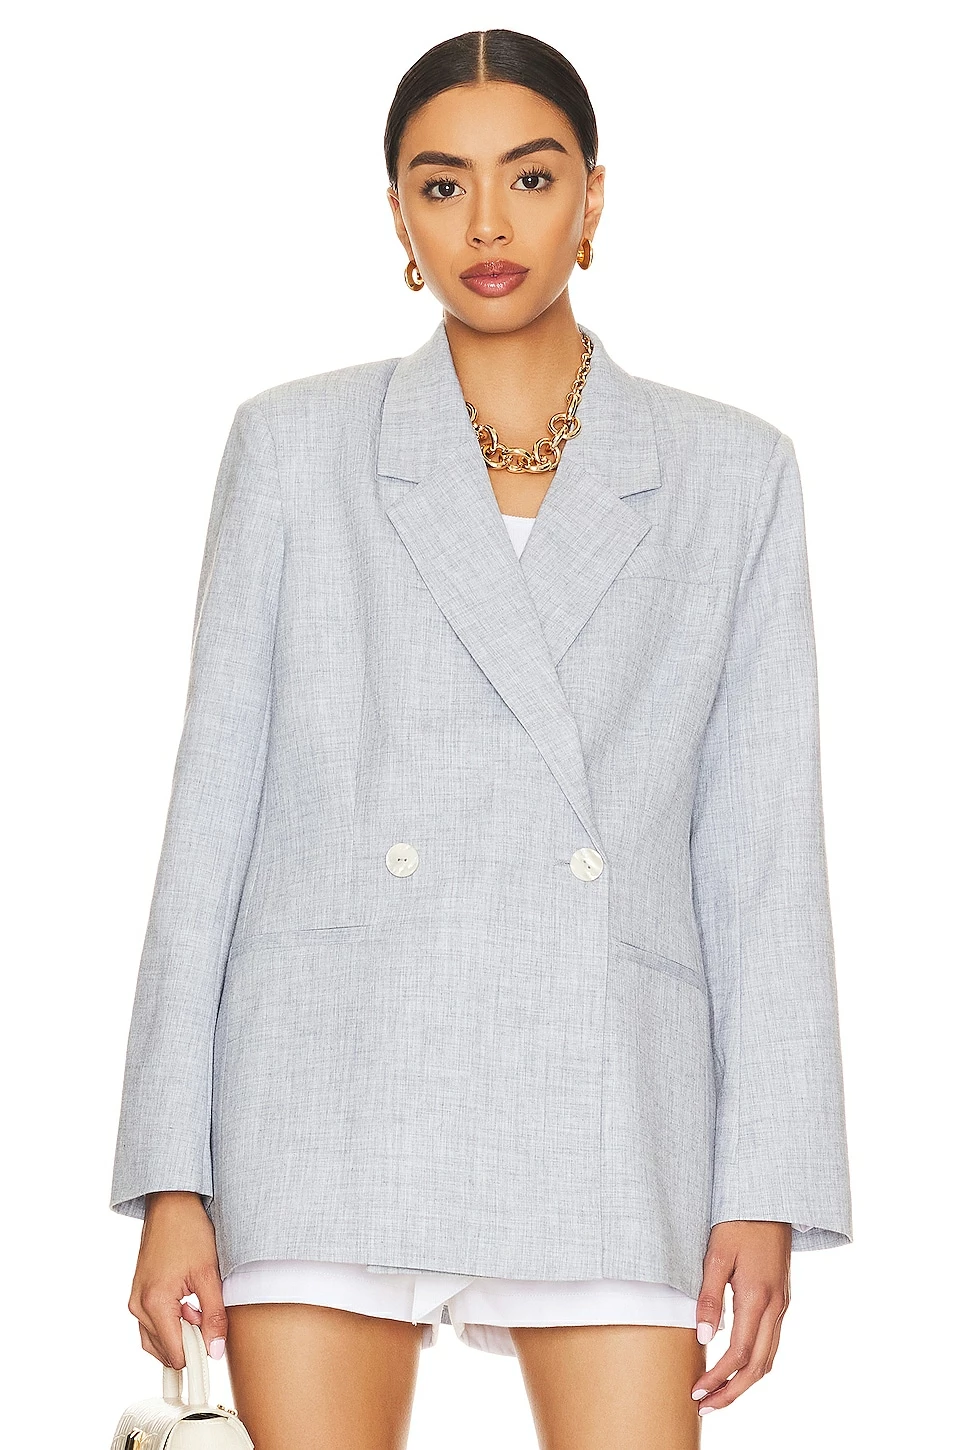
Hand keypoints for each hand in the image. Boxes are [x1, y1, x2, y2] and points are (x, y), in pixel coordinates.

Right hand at [127, 1191, 227, 1368]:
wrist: (171, 1204)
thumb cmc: (189, 1232)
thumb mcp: (209, 1275)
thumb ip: (214, 1316)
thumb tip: (215, 1350)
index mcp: (154, 1303)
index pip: (175, 1354)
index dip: (197, 1356)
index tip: (213, 1350)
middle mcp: (138, 1306)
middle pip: (164, 1351)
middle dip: (188, 1342)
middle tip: (208, 1320)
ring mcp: (135, 1300)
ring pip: (156, 1340)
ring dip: (179, 1333)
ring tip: (198, 1308)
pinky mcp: (138, 1294)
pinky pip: (152, 1323)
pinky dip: (171, 1323)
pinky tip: (188, 1305)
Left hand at [690, 1220, 790, 1413]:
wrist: (770, 1199)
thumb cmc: (739, 1221)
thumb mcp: (717, 1254)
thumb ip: (709, 1296)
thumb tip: (704, 1338)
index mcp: (758, 1296)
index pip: (740, 1353)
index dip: (719, 1377)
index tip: (697, 1391)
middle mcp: (776, 1306)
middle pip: (758, 1366)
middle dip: (732, 1391)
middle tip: (705, 1406)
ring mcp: (782, 1304)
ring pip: (769, 1357)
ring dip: (745, 1381)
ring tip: (718, 1393)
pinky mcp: (782, 1299)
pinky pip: (772, 1342)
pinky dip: (755, 1362)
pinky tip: (736, 1365)